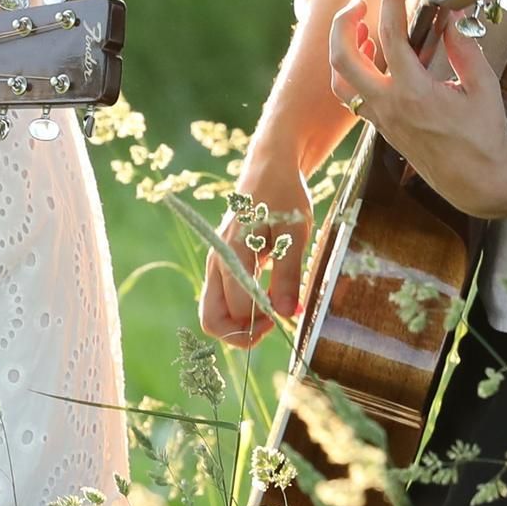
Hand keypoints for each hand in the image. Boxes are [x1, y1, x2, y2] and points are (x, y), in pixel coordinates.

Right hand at [199, 181, 313, 347]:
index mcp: (233, 255)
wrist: (269, 171)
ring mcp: (217, 267)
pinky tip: (268, 297)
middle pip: (211, 321)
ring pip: (214, 314)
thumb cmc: (284, 197)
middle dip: (241, 334)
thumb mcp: (295, 233)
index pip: (237, 309)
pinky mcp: (222, 267)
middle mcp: (217, 264)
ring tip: (272, 311)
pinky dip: (241, 312)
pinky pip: (222, 301)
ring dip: (241, 325)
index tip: (289, 308)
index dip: (264, 320)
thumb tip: (287, 313)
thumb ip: (287, 274)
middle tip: (273, 324)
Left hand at [328, 0, 506, 218]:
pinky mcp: (382, 128)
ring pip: (340, 81)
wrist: (478, 182)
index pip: (391, 36)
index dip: (391, 1)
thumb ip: (464, 48)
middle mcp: (389, 106)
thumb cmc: (484, 137)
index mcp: (414, 93)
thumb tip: (450, 17)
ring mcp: (381, 119)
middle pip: (343, 59)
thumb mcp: (482, 86)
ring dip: (342, 50)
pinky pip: (353, 97)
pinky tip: (372, 57)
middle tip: (360, 4)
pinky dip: (354, 72)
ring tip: (360, 27)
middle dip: (343, 24)